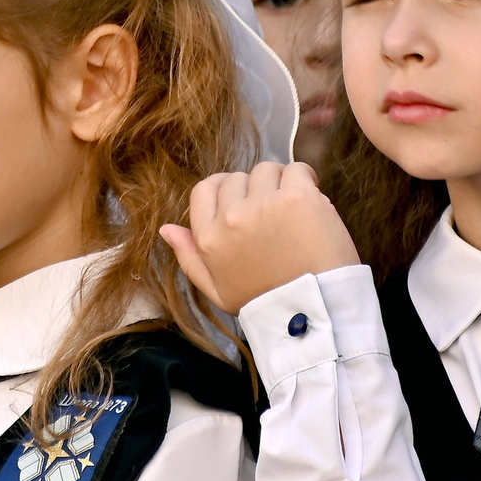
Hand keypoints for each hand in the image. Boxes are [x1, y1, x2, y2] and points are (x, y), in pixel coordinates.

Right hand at [161, 161, 362, 314]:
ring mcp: (263, 205)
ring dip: (280, 183)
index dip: (225, 189)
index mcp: (209, 238)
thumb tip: (167, 229)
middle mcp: (230, 217)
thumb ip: (189, 258)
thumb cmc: (266, 303)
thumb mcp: (217, 290)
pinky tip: (312, 202)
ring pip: (266, 170)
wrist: (313, 311)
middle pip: (237, 178)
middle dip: (255, 190)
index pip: (204, 189)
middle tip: (274, 214)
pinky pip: (296, 169)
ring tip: (295, 209)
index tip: (244, 200)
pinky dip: (306, 179)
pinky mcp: (296, 197)